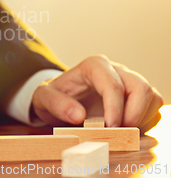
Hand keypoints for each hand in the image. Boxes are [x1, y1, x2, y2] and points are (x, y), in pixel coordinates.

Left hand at [32, 55, 162, 131]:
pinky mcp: (136, 96)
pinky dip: (145, 122)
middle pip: (140, 87)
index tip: (109, 127)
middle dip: (133, 114)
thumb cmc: (53, 95)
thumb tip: (78, 115)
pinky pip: (154, 107)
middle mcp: (115, 70)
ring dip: (141, 118)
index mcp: (94, 66)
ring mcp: (128, 81)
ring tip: (119, 130)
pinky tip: (125, 128)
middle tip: (116, 131)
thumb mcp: (44, 98)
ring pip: (152, 96)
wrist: (59, 97)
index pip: (113, 85)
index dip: (115, 108)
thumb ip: (56, 104)